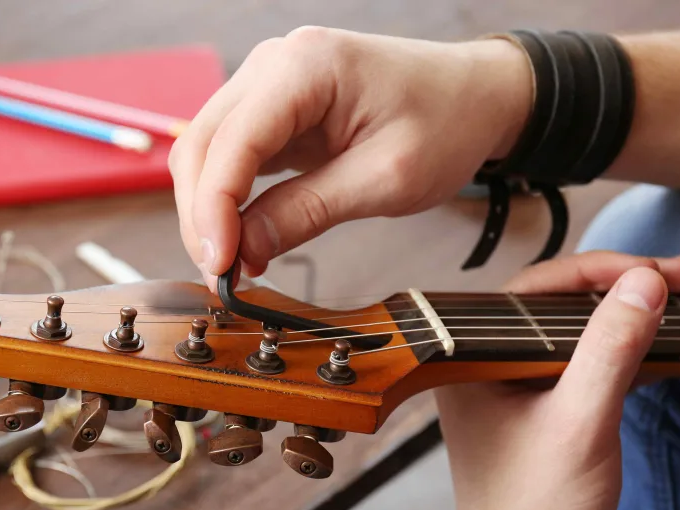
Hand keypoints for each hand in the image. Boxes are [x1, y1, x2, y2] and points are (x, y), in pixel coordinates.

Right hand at [169, 27, 531, 288]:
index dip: (214, 208)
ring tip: (232, 264)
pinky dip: (228, 199)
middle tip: (221, 275)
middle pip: (202, 143)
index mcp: (306, 66)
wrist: (477, 96)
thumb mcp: (385, 179)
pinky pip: (232, 155)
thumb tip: (244, 251)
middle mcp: (276, 64)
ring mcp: (270, 83)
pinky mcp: (275, 109)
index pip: (233, 141)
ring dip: (209, 209)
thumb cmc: (446, 123)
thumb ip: (307, 211)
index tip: (220, 265)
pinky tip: (242, 237)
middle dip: (202, 214)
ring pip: (207, 150)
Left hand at [435, 251, 679, 509]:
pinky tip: (660, 347)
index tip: (656, 272)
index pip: (534, 290)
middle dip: (622, 290)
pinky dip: (620, 356)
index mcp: (469, 363)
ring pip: (572, 336)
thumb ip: (611, 347)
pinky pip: (579, 369)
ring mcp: (509, 396)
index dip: (600, 271)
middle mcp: (482, 372)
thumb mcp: (581, 420)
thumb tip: (644, 283)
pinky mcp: (536, 419)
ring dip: (627, 320)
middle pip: (555, 308)